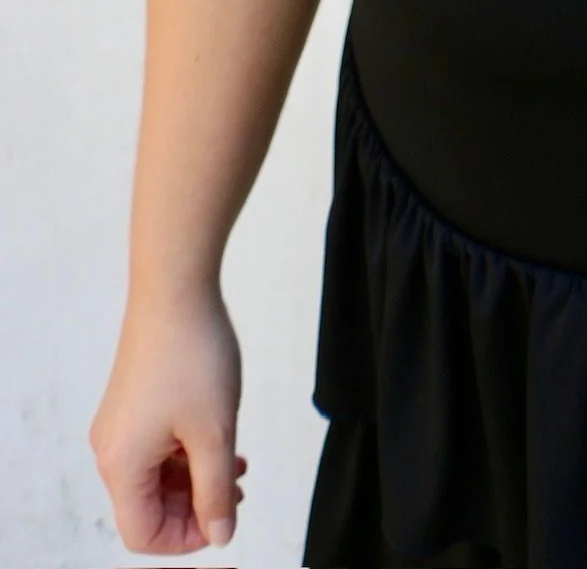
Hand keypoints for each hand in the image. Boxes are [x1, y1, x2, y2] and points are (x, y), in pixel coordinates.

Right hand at [89, 285, 247, 552]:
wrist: (177, 288)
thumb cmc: (193, 355)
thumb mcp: (214, 432)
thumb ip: (216, 491)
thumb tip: (220, 534)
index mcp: (121, 464)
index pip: (143, 533)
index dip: (185, 538)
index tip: (222, 521)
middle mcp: (111, 448)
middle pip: (148, 506)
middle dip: (195, 506)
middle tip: (236, 492)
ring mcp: (121, 423)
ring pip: (156, 475)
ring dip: (196, 478)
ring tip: (236, 467)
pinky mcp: (133, 402)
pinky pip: (157, 446)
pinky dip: (187, 452)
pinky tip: (221, 440)